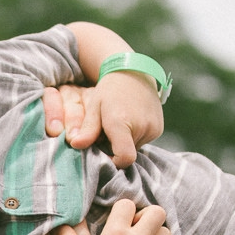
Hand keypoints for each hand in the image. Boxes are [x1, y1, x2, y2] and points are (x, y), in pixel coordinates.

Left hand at [42, 73, 164, 167]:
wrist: (133, 72)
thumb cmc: (109, 90)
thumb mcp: (94, 107)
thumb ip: (87, 129)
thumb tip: (75, 145)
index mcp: (122, 123)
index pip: (124, 158)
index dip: (113, 162)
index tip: (103, 155)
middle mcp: (142, 127)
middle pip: (126, 153)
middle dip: (114, 149)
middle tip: (106, 133)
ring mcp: (153, 128)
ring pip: (134, 148)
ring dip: (124, 142)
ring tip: (117, 125)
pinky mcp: (159, 128)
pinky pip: (143, 141)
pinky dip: (134, 137)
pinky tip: (128, 122)